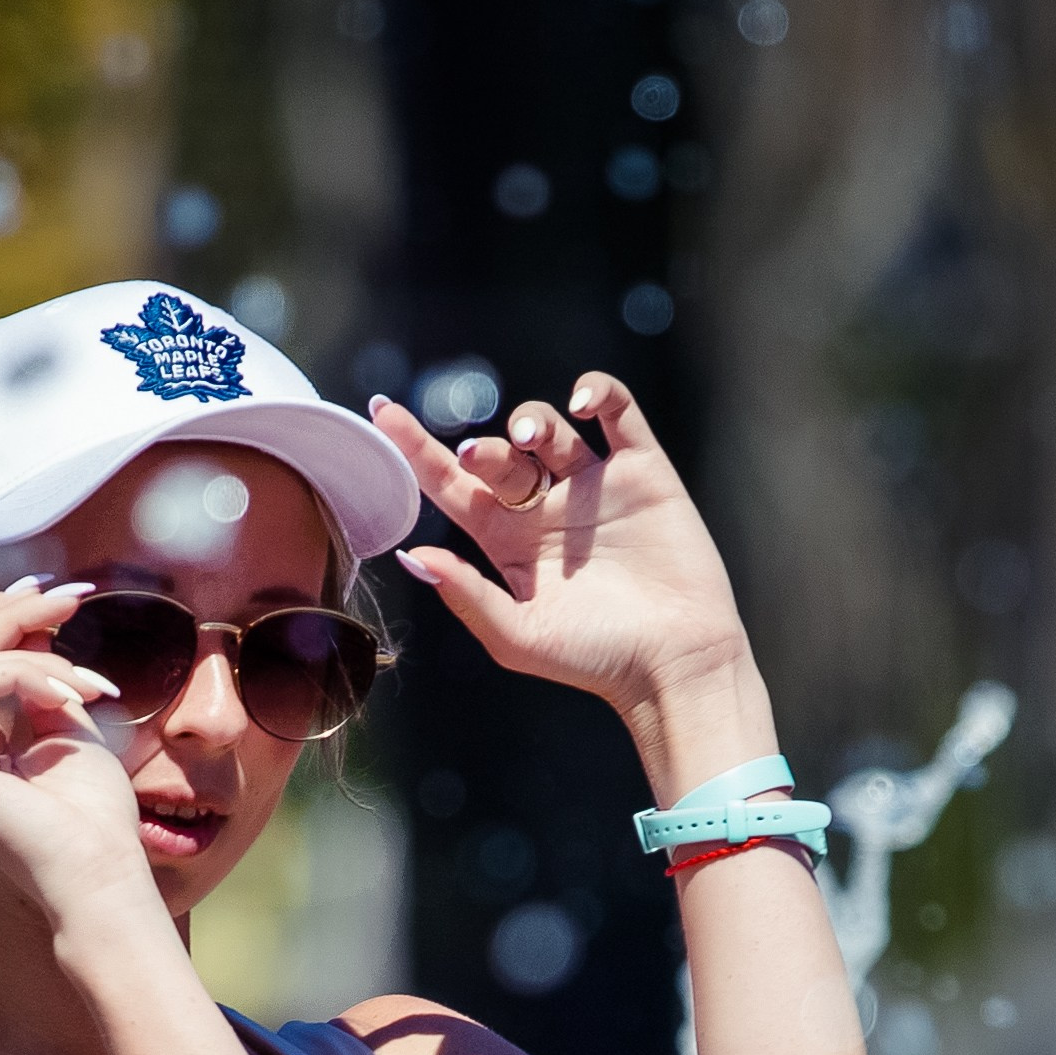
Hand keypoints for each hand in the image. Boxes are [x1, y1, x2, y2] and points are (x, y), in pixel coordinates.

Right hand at [0, 583, 151, 923]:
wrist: (103, 875)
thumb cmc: (98, 818)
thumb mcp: (70, 730)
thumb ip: (43, 685)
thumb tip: (31, 630)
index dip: (8, 622)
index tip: (62, 596)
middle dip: (15, 615)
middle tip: (71, 596)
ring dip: (36, 649)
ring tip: (89, 680)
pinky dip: (30, 675)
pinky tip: (73, 699)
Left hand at [373, 375, 756, 729]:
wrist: (674, 661)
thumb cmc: (595, 658)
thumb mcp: (516, 635)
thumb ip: (466, 594)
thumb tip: (413, 555)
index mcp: (507, 541)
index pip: (450, 484)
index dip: (414, 448)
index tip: (381, 411)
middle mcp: (546, 507)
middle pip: (498, 454)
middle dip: (483, 449)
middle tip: (478, 458)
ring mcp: (593, 486)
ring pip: (549, 427)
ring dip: (531, 420)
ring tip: (527, 437)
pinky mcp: (644, 473)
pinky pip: (619, 414)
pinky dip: (600, 393)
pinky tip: (583, 401)